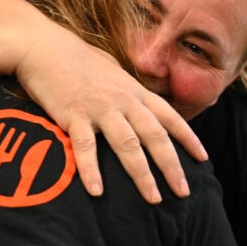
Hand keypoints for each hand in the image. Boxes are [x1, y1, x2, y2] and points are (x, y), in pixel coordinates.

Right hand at [18, 23, 206, 203]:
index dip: (188, 138)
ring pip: (128, 145)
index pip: (170, 117)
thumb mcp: (113, 72)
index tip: (202, 159)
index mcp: (135, 91)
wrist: (43, 46)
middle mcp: (124, 100)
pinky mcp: (74, 115)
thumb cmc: (78, 59)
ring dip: (142, 174)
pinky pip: (85, 147)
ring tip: (153, 199)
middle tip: (183, 192)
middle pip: (155, 137)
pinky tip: (97, 192)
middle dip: (172, 166)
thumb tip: (142, 105)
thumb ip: (129, 91)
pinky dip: (91, 170)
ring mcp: (100, 108)